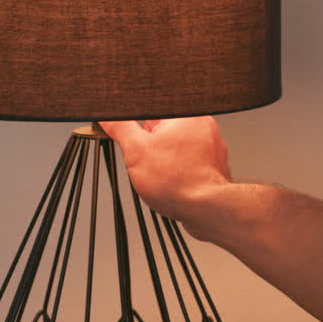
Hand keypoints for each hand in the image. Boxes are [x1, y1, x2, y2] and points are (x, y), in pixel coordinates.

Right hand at [98, 117, 232, 239]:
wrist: (206, 209)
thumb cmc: (177, 181)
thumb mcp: (136, 150)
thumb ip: (120, 128)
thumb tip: (107, 116)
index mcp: (185, 113)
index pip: (151, 112)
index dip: (140, 132)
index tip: (136, 144)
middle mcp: (203, 125)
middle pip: (165, 131)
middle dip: (153, 148)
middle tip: (152, 164)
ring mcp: (212, 146)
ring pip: (177, 149)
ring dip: (167, 162)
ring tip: (166, 176)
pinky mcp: (215, 165)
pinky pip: (190, 164)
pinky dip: (181, 172)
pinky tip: (177, 183)